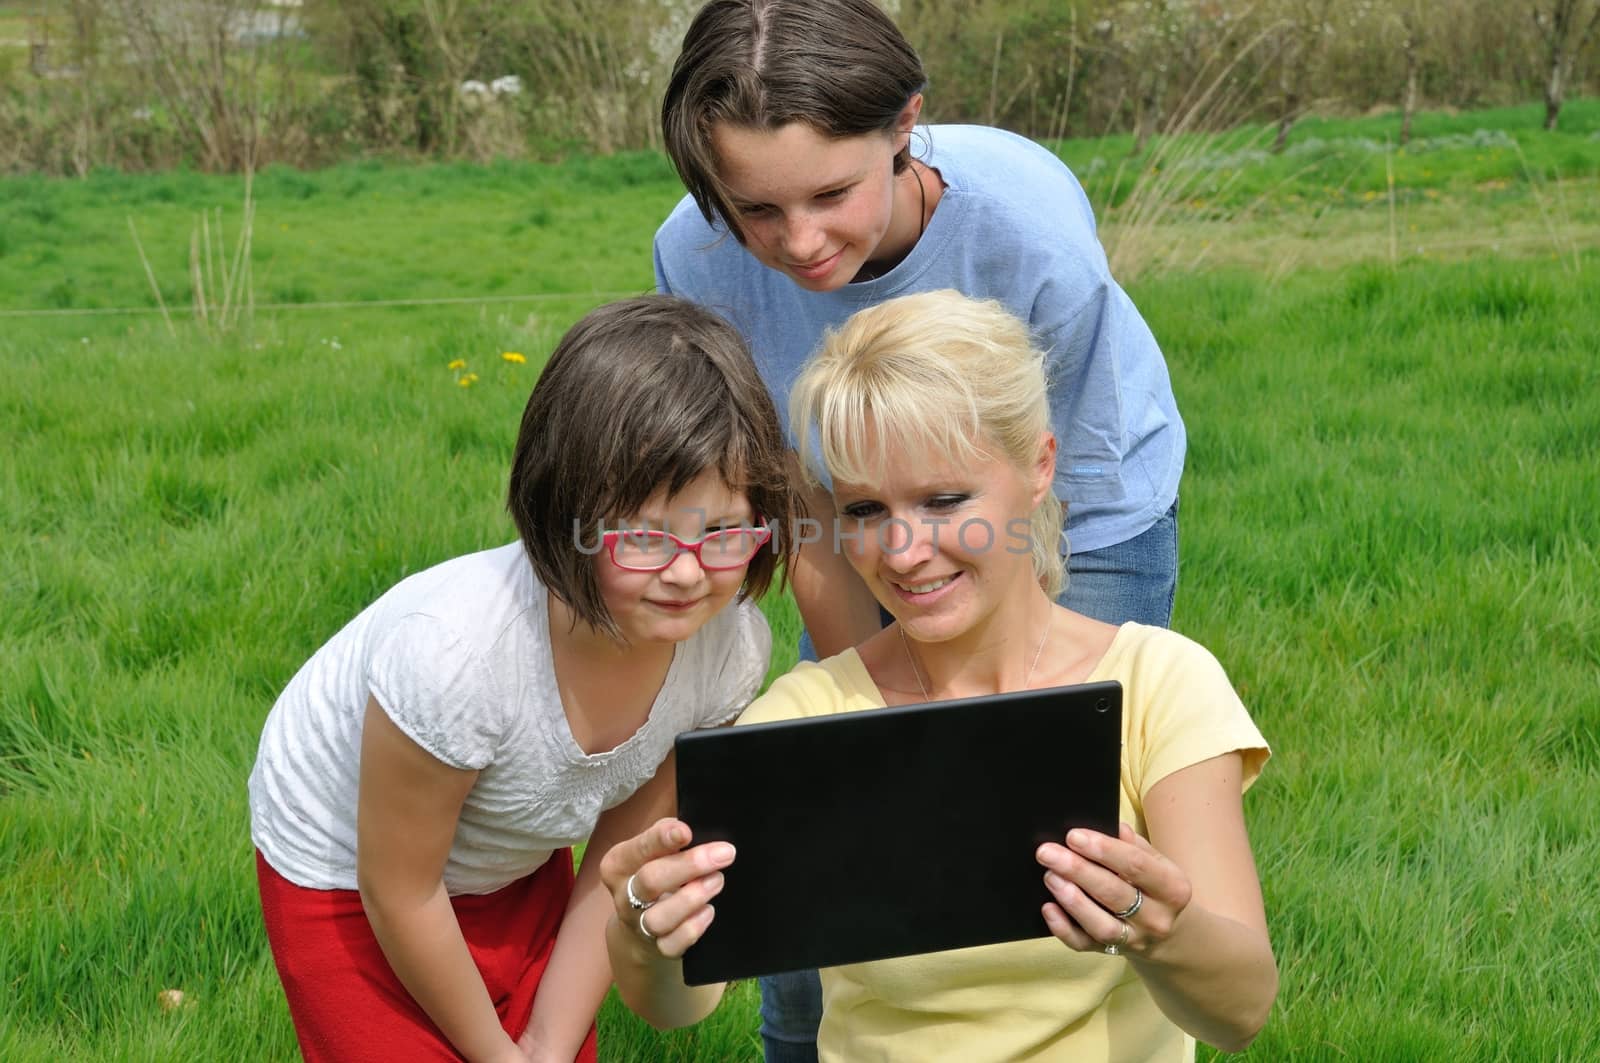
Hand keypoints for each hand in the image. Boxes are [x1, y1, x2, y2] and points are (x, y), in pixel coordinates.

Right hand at [598, 817, 735, 958]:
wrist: (641, 927)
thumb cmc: (656, 874)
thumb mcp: (653, 851)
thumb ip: (665, 835)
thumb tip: (687, 830)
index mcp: (619, 864)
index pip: (638, 848)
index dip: (661, 839)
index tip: (686, 832)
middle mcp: (624, 896)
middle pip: (650, 880)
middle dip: (689, 865)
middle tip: (724, 853)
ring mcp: (638, 925)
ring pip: (659, 917)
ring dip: (692, 898)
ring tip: (717, 880)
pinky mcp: (657, 948)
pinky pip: (673, 943)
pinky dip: (693, 927)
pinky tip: (708, 911)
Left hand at [1035, 822, 1192, 958]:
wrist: (1173, 936)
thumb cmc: (1157, 888)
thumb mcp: (1158, 865)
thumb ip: (1136, 846)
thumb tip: (1115, 827)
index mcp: (1172, 888)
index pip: (1135, 865)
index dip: (1103, 849)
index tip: (1073, 836)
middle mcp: (1156, 918)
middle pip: (1114, 893)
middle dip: (1078, 870)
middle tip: (1048, 852)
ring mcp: (1134, 940)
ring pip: (1101, 925)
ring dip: (1072, 901)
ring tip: (1050, 876)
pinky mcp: (1112, 953)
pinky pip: (1084, 944)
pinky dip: (1064, 929)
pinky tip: (1048, 908)